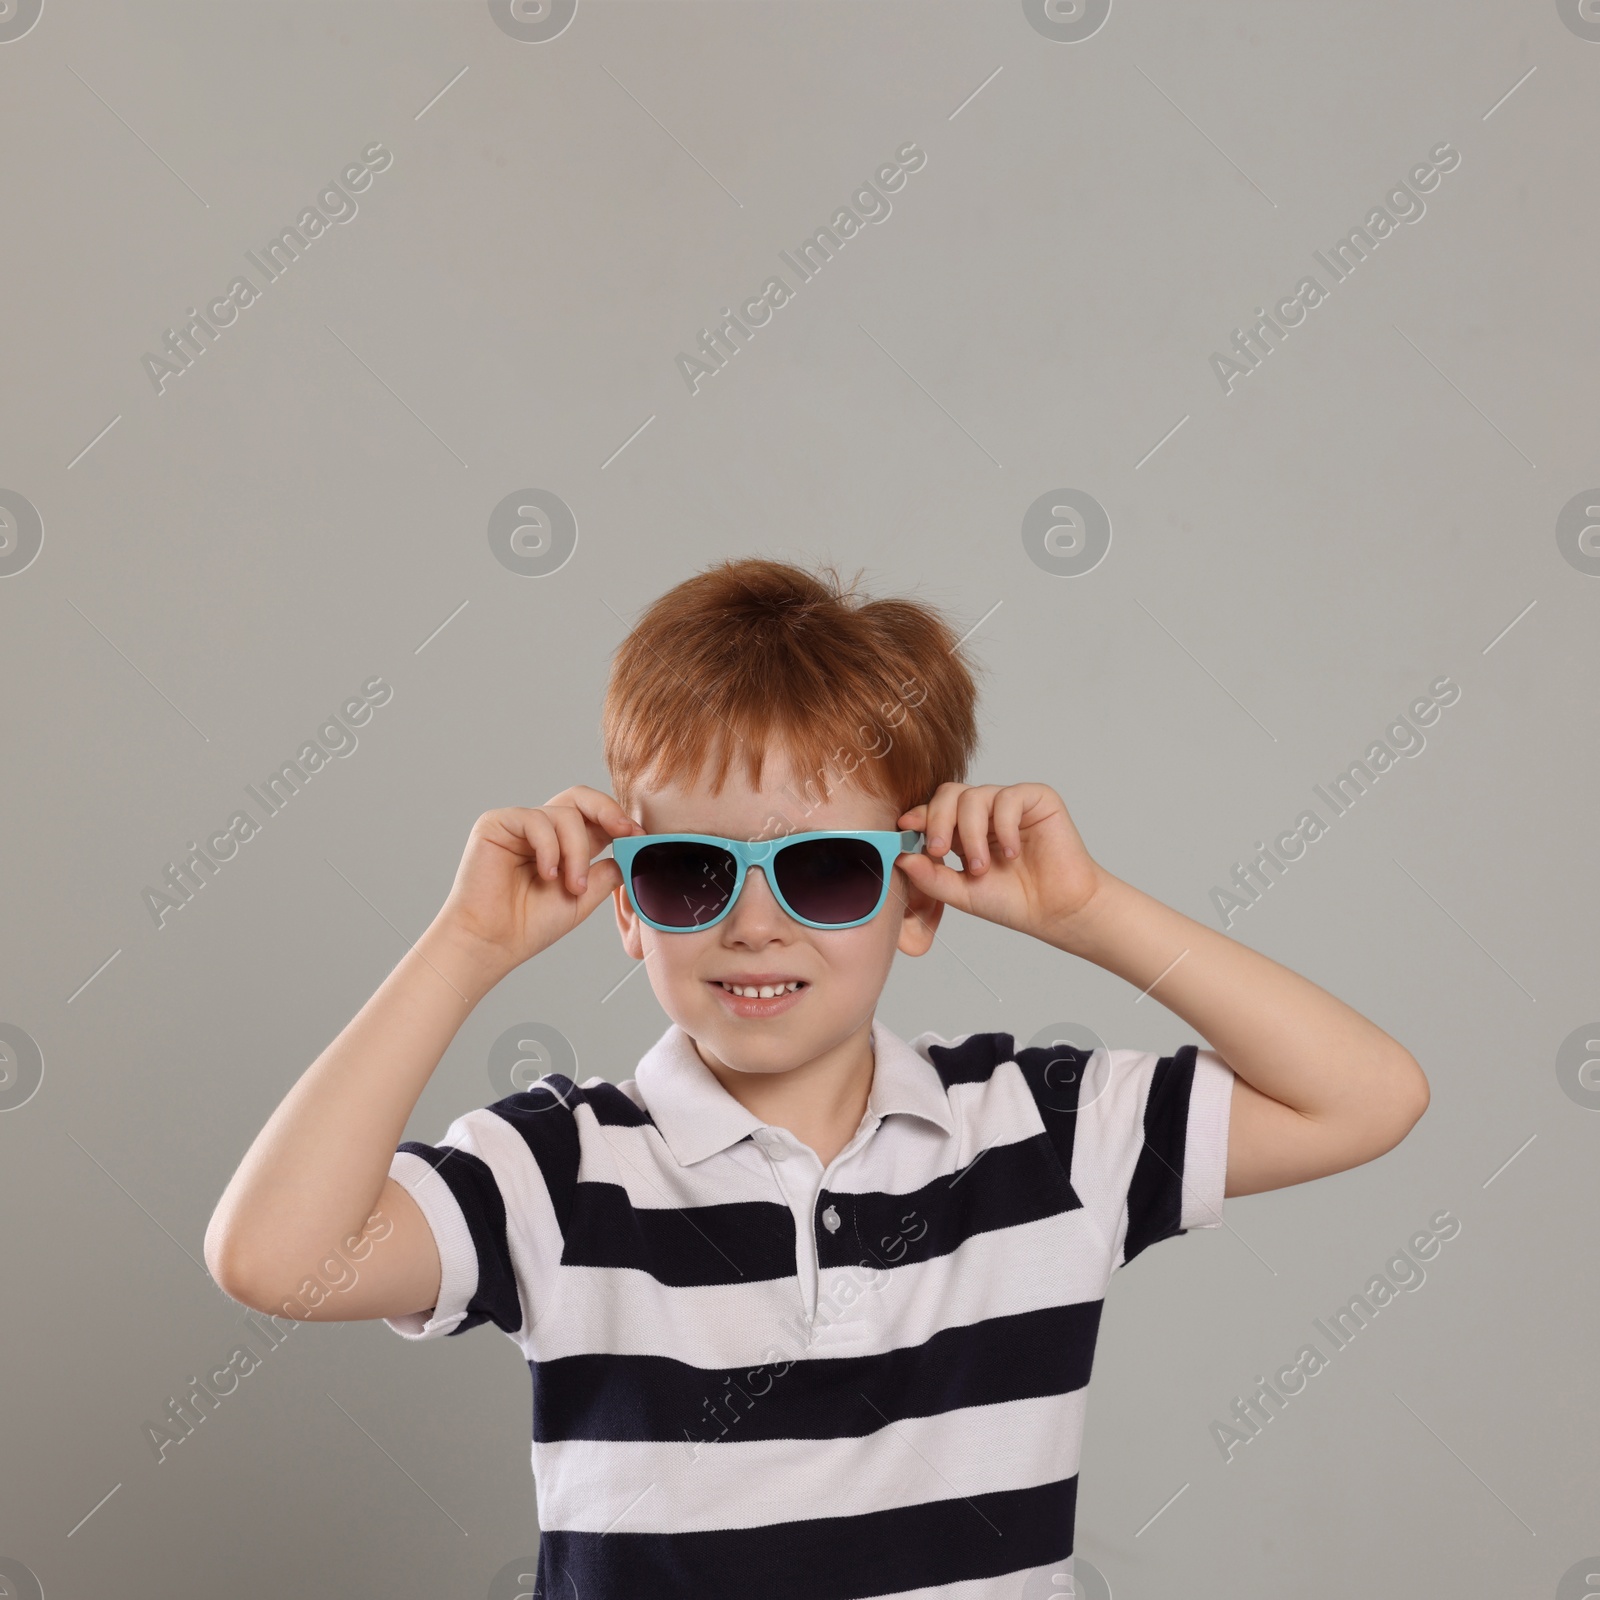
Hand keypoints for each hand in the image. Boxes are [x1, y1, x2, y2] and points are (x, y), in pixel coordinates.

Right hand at [430, 786, 641, 976]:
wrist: (492, 942)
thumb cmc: (529, 924)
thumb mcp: (582, 898)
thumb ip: (606, 872)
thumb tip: (630, 852)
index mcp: (563, 844)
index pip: (594, 816)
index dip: (619, 820)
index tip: (639, 836)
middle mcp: (542, 830)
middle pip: (580, 797)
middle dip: (609, 810)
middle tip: (625, 832)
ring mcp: (519, 825)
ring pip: (564, 815)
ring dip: (577, 851)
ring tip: (571, 885)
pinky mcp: (496, 824)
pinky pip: (535, 820)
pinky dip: (549, 848)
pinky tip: (547, 874)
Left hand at [896, 782, 1105, 946]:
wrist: (1057, 911)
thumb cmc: (1014, 902)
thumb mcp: (962, 893)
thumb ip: (931, 877)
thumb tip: (900, 857)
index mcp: (962, 831)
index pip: (934, 810)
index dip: (919, 816)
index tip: (905, 828)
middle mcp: (985, 813)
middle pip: (949, 793)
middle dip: (937, 820)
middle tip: (938, 850)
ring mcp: (1009, 804)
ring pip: (975, 796)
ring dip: (971, 833)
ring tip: (982, 866)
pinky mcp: (1037, 799)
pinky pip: (1009, 798)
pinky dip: (1004, 826)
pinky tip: (1011, 853)